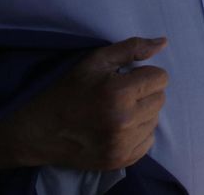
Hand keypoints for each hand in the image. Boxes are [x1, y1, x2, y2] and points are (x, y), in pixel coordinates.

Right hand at [7, 36, 170, 170]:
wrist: (40, 130)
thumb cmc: (69, 90)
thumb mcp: (96, 61)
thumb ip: (132, 48)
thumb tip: (163, 43)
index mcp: (118, 94)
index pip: (161, 78)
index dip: (144, 74)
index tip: (126, 78)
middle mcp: (123, 122)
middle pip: (160, 99)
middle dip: (144, 93)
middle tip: (119, 95)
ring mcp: (122, 145)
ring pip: (155, 120)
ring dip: (141, 113)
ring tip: (116, 111)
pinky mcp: (120, 161)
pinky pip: (148, 141)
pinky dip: (137, 133)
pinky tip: (116, 128)